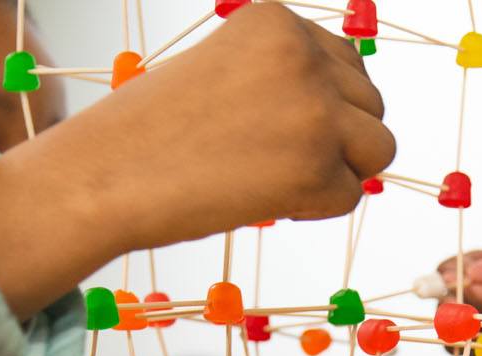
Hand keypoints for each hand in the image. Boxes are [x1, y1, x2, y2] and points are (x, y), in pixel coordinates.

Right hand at [122, 3, 394, 228]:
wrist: (104, 177)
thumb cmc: (153, 133)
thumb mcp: (226, 71)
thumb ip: (286, 76)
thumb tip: (353, 112)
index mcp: (276, 21)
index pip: (345, 63)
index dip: (318, 106)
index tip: (269, 127)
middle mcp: (302, 55)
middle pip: (371, 103)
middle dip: (337, 139)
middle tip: (270, 159)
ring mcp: (314, 111)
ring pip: (377, 148)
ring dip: (338, 171)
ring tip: (273, 176)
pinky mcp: (315, 167)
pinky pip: (350, 197)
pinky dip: (314, 208)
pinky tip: (261, 197)